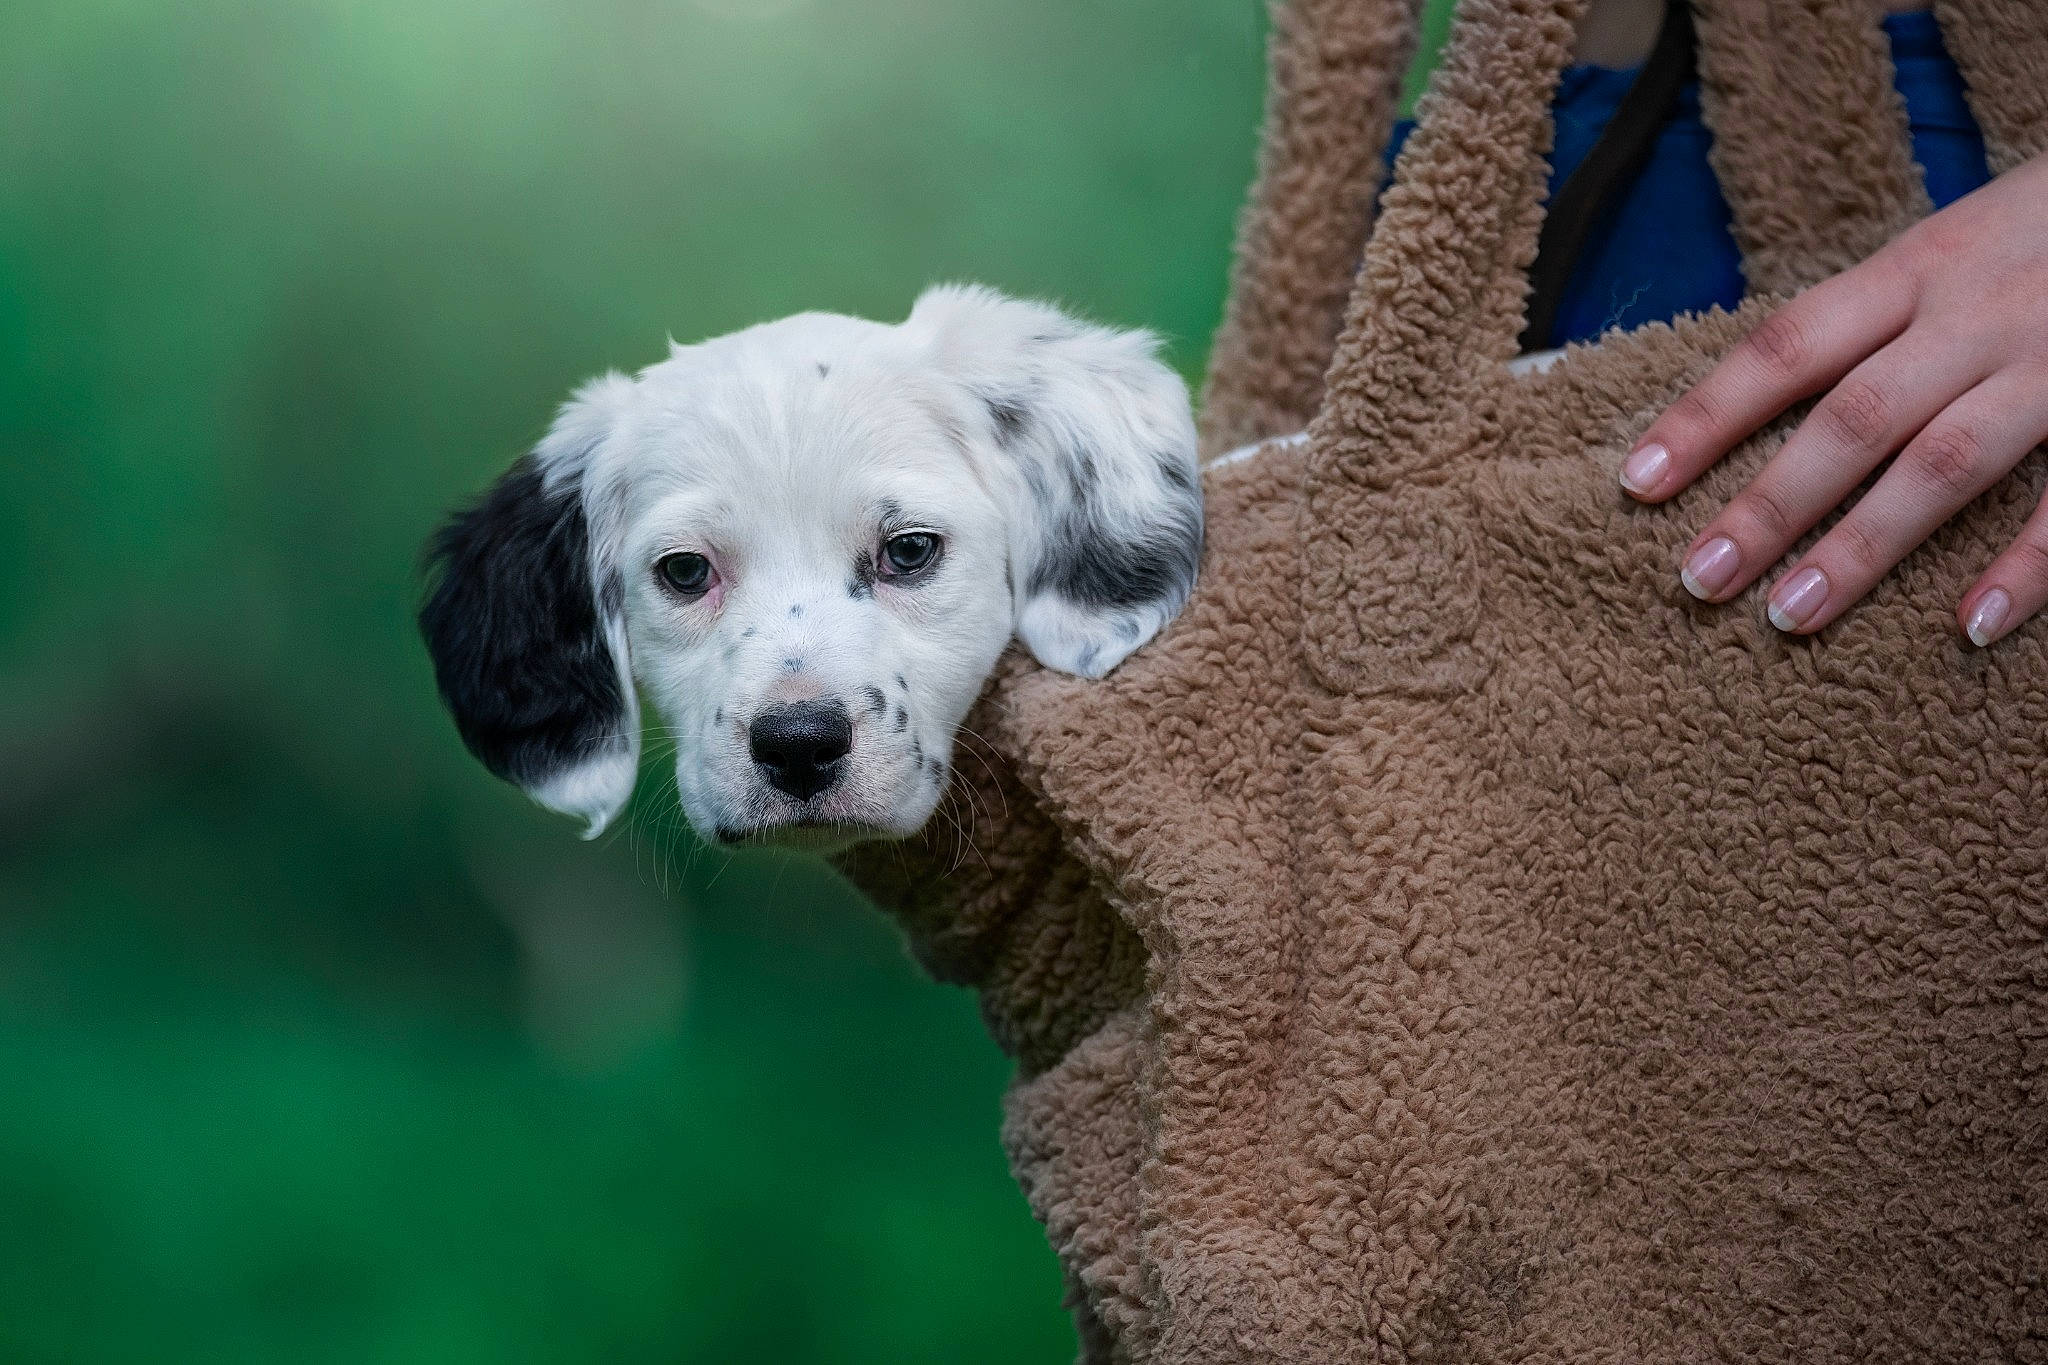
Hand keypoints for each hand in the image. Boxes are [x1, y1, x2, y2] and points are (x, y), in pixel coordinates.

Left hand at [1619, 151, 2047, 645]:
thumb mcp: (1959, 244)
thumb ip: (1880, 317)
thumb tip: (1764, 399)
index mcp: (1922, 269)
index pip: (1788, 344)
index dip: (1708, 412)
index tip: (1636, 481)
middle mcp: (1980, 313)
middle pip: (1853, 415)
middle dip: (1770, 503)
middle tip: (1696, 580)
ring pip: (1946, 460)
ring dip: (1864, 545)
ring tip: (1790, 617)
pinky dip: (2026, 564)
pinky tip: (1969, 626)